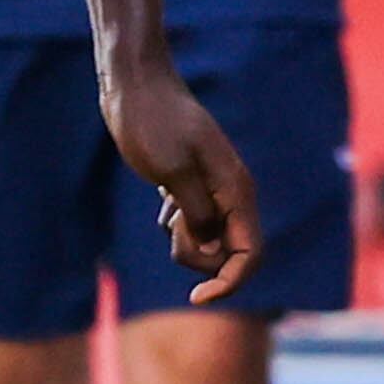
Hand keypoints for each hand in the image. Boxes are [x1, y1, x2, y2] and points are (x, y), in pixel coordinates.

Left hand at [104, 50, 263, 301]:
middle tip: (171, 225)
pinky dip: (177, 226)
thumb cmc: (151, 123)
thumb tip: (212, 247)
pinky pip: (193, 224)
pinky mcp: (191, 185)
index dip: (230, 282)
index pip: (250, 254)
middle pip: (230, 253)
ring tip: (165, 203)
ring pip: (210, 240)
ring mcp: (212, 189)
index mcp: (237, 190)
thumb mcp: (173, 172)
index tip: (195, 297)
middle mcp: (232, 192)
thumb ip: (198, 213)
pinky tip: (163, 198)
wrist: (133, 85)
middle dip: (200, 257)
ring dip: (185, 240)